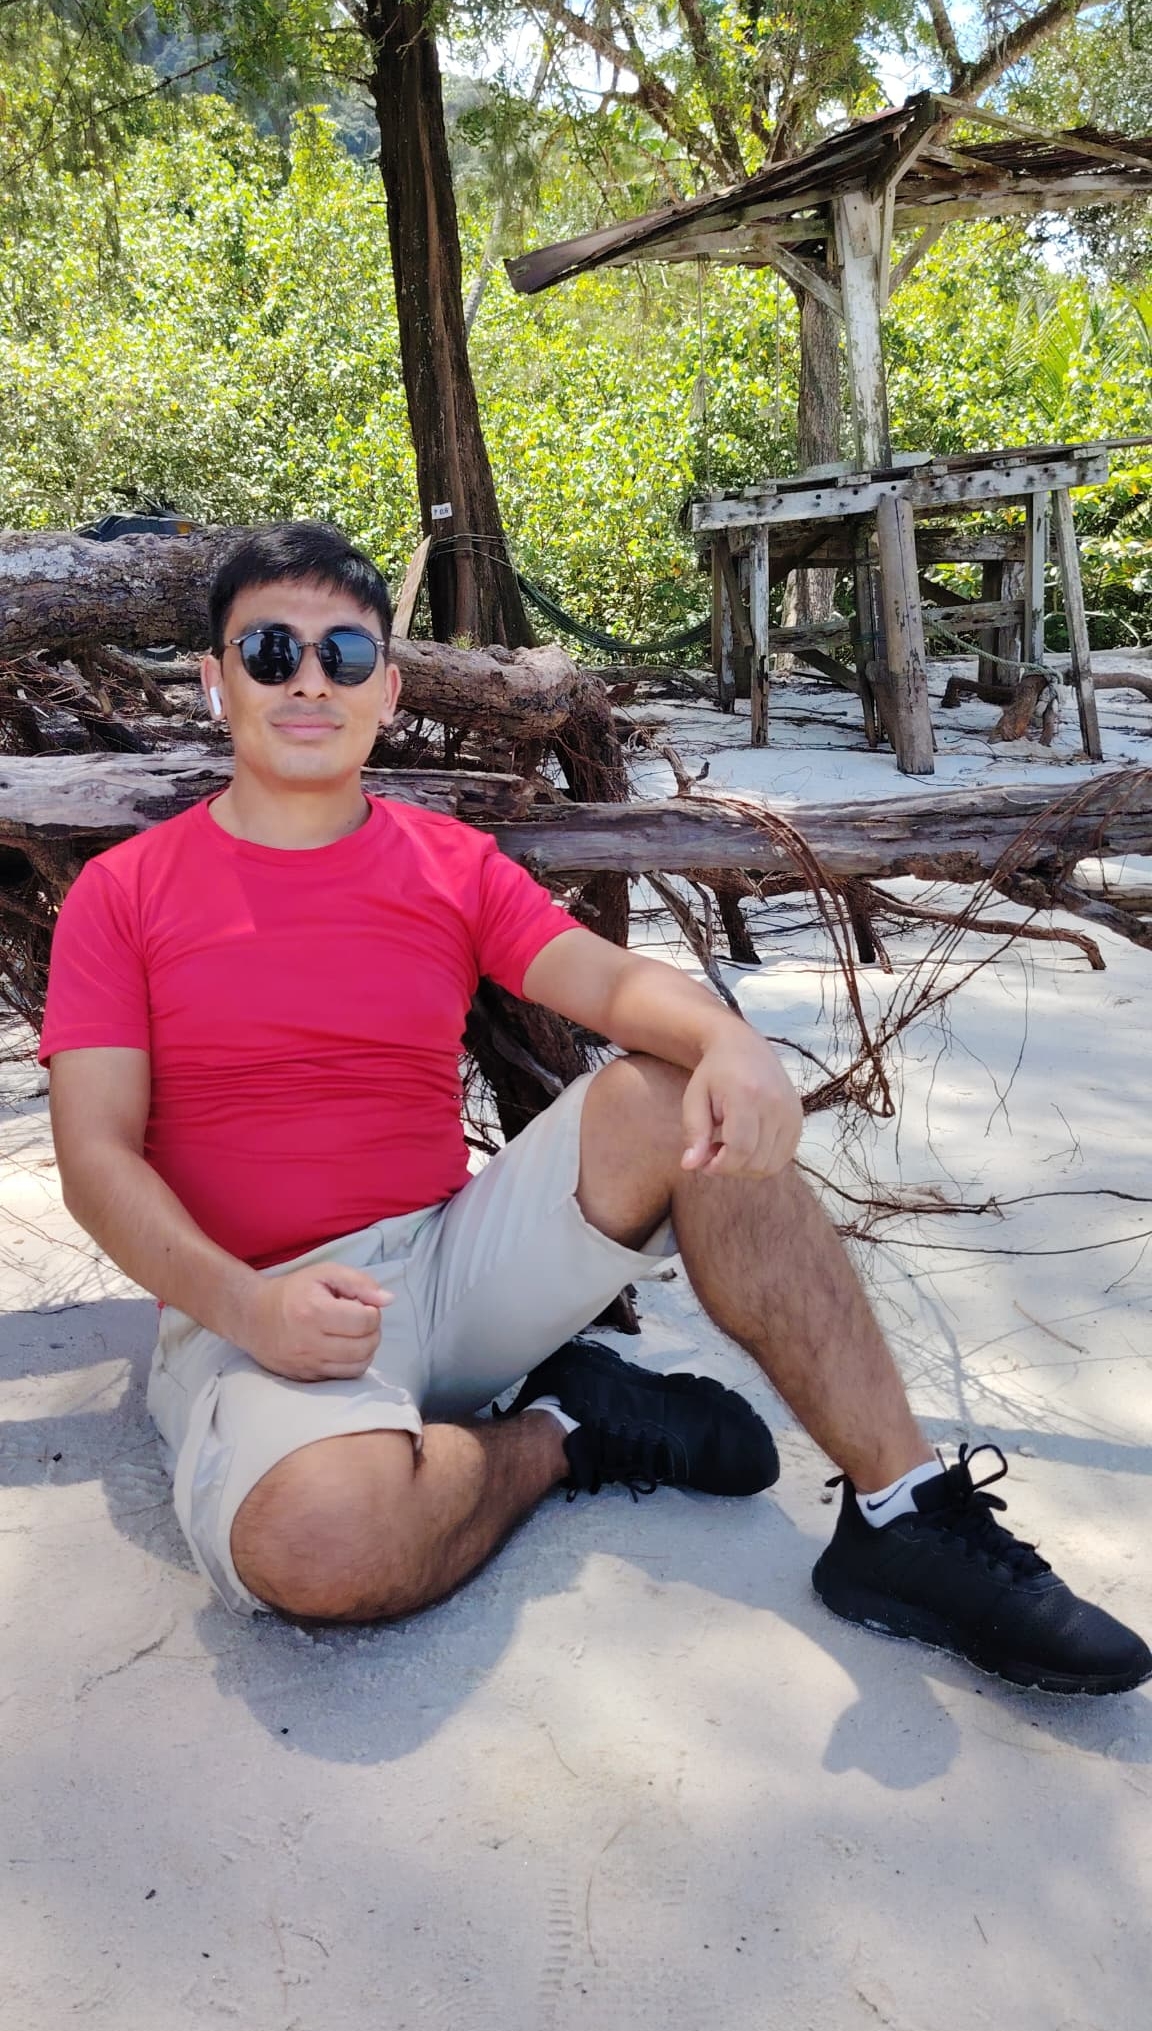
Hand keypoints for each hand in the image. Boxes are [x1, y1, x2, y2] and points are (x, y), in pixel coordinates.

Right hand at [242, 1262, 393, 1381]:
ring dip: (365, 1350)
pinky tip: (343, 1349)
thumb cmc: (293, 1291)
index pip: (365, 1321)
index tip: (361, 1305)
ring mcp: (307, 1364)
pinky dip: (351, 1364)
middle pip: (365, 1347)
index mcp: (315, 1312)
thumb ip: (360, 1282)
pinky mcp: (306, 1378)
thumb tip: (389, 1300)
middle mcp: (310, 1342)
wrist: (253, 1316)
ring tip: (353, 1335)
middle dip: (372, 1332)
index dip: (372, 1311)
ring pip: (358, 1367)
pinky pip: (343, 1378)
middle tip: (360, 1320)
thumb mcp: (324, 1274)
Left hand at [680, 1028, 802, 1178]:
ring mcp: (792, 1112)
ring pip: (772, 1164)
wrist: (743, 1047)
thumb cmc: (713, 1072)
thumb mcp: (694, 1097)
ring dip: (746, 1167)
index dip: (720, 1165)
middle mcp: (775, 1103)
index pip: (740, 1148)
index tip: (703, 1163)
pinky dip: (763, 1161)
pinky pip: (784, 1157)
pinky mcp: (799, 1118)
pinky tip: (747, 1147)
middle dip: (730, 1167)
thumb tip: (689, 1166)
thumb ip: (693, 1131)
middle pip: (756, 1160)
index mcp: (747, 1094)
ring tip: (728, 1149)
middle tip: (712, 1153)